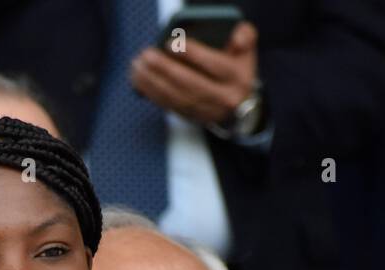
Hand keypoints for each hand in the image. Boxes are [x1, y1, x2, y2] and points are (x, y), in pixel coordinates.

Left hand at [130, 22, 259, 126]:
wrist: (237, 101)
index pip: (215, 66)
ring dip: (153, 82)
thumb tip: (236, 38)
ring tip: (138, 66)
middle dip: (166, 70)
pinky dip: (152, 93)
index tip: (171, 43)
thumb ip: (245, 36)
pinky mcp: (191, 117)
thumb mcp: (246, 49)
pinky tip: (139, 81)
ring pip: (176, 97)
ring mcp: (206, 111)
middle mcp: (223, 98)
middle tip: (147, 55)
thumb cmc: (236, 67)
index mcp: (238, 78)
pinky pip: (169, 105)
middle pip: (191, 84)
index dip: (193, 55)